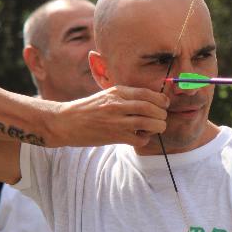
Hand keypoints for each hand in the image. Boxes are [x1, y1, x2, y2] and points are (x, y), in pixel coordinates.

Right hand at [47, 86, 168, 148]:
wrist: (66, 122)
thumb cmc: (87, 109)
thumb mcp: (106, 95)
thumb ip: (125, 96)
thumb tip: (149, 100)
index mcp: (117, 92)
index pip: (146, 93)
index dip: (160, 99)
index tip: (165, 104)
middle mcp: (118, 104)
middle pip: (151, 108)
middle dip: (161, 114)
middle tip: (161, 118)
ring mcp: (117, 121)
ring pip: (149, 123)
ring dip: (158, 127)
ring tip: (156, 128)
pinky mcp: (115, 136)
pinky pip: (139, 139)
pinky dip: (145, 139)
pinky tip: (140, 137)